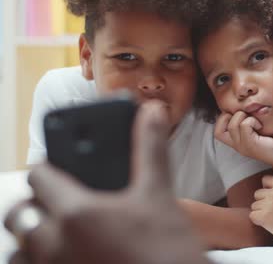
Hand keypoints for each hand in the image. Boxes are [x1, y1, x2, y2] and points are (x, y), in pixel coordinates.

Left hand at [4, 101, 207, 263]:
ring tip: (56, 232)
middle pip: (20, 214)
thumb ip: (150, 149)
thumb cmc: (168, 249)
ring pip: (18, 251)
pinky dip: (39, 261)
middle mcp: (55, 243)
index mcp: (77, 212)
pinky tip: (65, 255)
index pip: (39, 177)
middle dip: (34, 203)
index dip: (48, 167)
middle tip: (57, 201)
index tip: (58, 168)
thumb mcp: (160, 194)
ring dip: (30, 238)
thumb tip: (152, 111)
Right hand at [214, 111, 272, 170]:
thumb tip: (243, 100)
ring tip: (257, 122)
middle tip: (248, 117)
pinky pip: (244, 125)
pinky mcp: (251, 146)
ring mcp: (242, 147)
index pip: (217, 130)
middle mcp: (236, 145)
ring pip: (233, 124)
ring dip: (245, 117)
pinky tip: (261, 126)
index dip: (225, 118)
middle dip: (232, 116)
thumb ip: (248, 116)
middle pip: (219, 128)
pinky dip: (253, 121)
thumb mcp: (258, 125)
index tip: (242, 115)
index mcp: (236, 141)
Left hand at [249, 175, 272, 244]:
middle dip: (263, 201)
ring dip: (261, 211)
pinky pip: (252, 215)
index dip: (267, 188)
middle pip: (258, 193)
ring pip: (254, 205)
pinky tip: (267, 222)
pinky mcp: (263, 217)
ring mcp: (268, 205)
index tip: (272, 196)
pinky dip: (258, 220)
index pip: (265, 180)